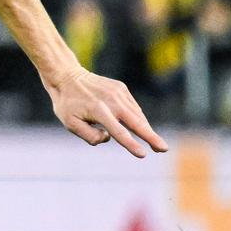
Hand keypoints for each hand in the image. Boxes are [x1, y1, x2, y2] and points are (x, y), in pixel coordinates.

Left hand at [47, 67, 166, 157]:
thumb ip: (89, 135)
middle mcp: (112, 101)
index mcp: (99, 111)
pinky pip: (133, 107)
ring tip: (155, 143)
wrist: (67, 75)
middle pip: (136, 122)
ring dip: (146, 129)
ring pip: (137, 115)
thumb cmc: (67, 103)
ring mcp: (118, 93)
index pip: (118, 132)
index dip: (131, 144)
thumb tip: (109, 138)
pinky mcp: (121, 88)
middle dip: (151, 137)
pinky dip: (137, 118)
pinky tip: (140, 126)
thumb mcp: (70, 123)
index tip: (143, 154)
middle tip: (164, 149)